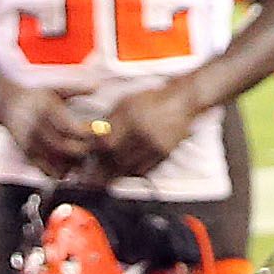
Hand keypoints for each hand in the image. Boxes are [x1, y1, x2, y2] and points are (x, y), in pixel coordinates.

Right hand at [0, 84, 97, 177]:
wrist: (6, 104)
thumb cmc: (37, 96)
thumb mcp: (56, 89)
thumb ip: (77, 88)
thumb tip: (97, 86)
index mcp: (46, 109)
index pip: (69, 127)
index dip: (86, 133)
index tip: (95, 130)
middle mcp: (36, 127)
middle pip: (64, 147)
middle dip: (83, 150)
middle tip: (93, 146)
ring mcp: (30, 142)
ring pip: (56, 162)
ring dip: (73, 163)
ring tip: (83, 156)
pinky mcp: (27, 154)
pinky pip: (46, 170)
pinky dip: (60, 171)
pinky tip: (68, 164)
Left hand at [81, 83, 202, 181]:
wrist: (183, 101)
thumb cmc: (153, 99)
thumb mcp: (126, 103)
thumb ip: (109, 119)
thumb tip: (93, 134)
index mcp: (130, 116)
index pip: (106, 142)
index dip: (96, 151)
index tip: (90, 154)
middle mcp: (142, 132)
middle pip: (116, 158)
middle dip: (104, 166)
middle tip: (94, 171)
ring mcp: (154, 144)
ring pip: (129, 167)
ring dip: (116, 172)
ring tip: (108, 174)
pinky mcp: (164, 153)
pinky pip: (144, 169)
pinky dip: (132, 172)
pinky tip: (126, 170)